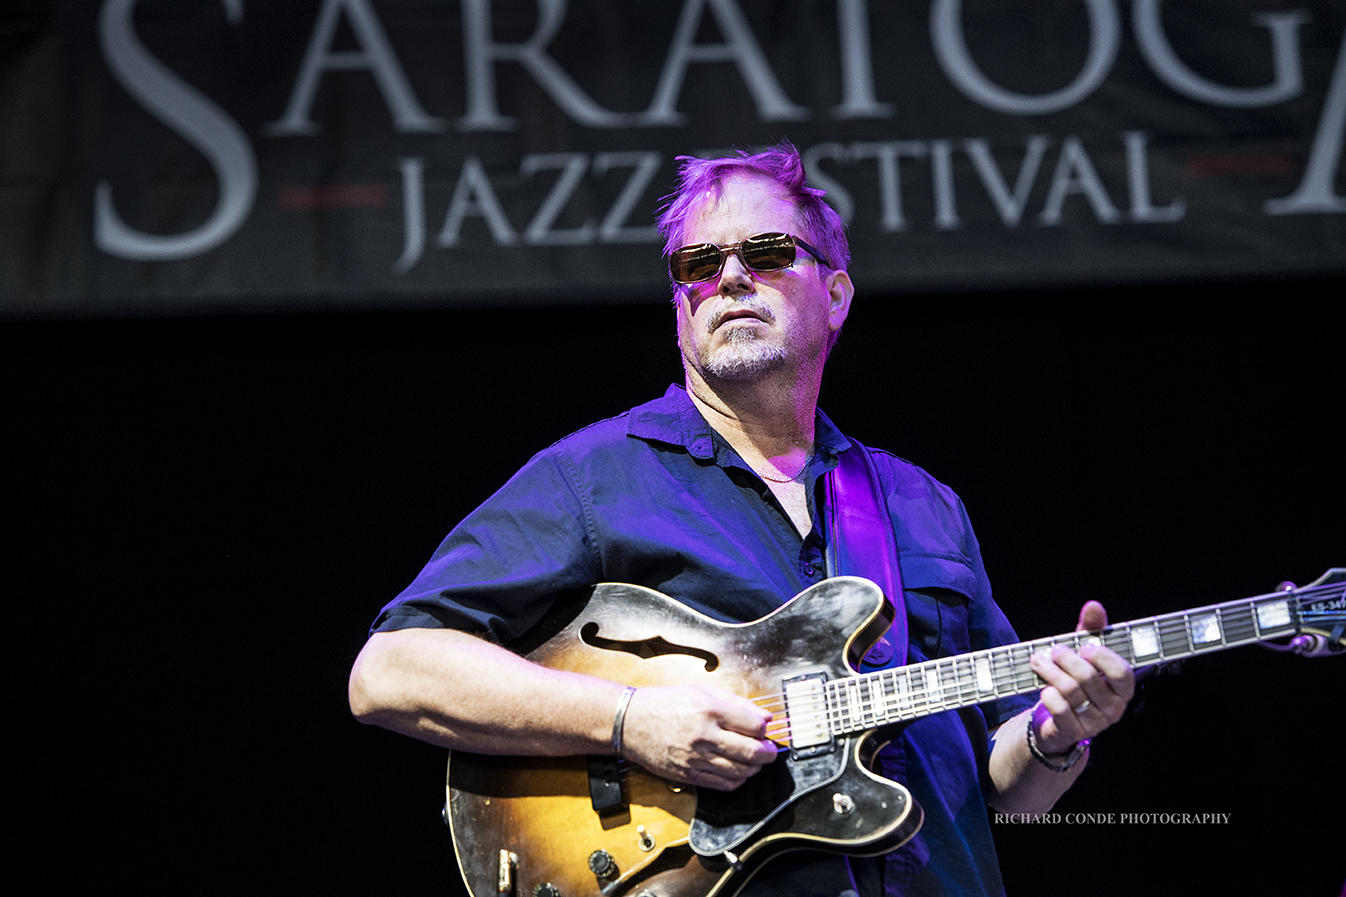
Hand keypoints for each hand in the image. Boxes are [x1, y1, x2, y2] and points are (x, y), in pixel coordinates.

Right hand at [618, 684, 776, 790]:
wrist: (630, 722)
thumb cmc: (664, 703)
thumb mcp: (701, 691)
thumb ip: (736, 703)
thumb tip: (764, 716)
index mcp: (709, 710)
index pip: (754, 725)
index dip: (766, 729)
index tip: (766, 729)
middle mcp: (704, 735)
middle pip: (752, 752)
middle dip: (768, 753)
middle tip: (770, 750)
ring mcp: (695, 758)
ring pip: (740, 772)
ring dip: (754, 768)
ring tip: (754, 760)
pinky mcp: (688, 775)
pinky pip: (722, 784)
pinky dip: (737, 780)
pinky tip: (737, 771)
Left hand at [1028, 601, 1135, 755]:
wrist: (1058, 721)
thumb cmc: (1077, 682)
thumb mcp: (1085, 655)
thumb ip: (1092, 630)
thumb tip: (1094, 606)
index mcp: (1122, 689)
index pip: (1122, 673)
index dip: (1103, 657)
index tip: (1085, 647)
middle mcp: (1113, 708)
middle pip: (1088, 678)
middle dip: (1066, 659)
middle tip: (1053, 651)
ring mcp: (1094, 723)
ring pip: (1070, 691)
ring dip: (1050, 671)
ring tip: (1038, 661)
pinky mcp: (1074, 732)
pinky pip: (1059, 708)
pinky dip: (1048, 694)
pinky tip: (1044, 688)